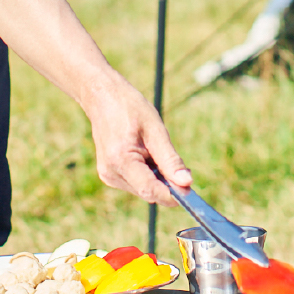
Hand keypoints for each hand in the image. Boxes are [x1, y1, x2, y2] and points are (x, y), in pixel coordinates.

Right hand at [86, 76, 192, 204]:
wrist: (102, 98)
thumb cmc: (130, 109)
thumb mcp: (155, 130)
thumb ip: (171, 160)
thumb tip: (187, 183)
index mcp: (120, 160)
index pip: (150, 190)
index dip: (172, 195)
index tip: (191, 192)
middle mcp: (111, 172)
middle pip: (147, 192)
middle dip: (167, 185)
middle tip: (182, 168)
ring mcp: (108, 175)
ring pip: (143, 189)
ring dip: (157, 179)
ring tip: (155, 152)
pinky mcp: (109, 174)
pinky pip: (136, 183)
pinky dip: (148, 175)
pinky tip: (146, 156)